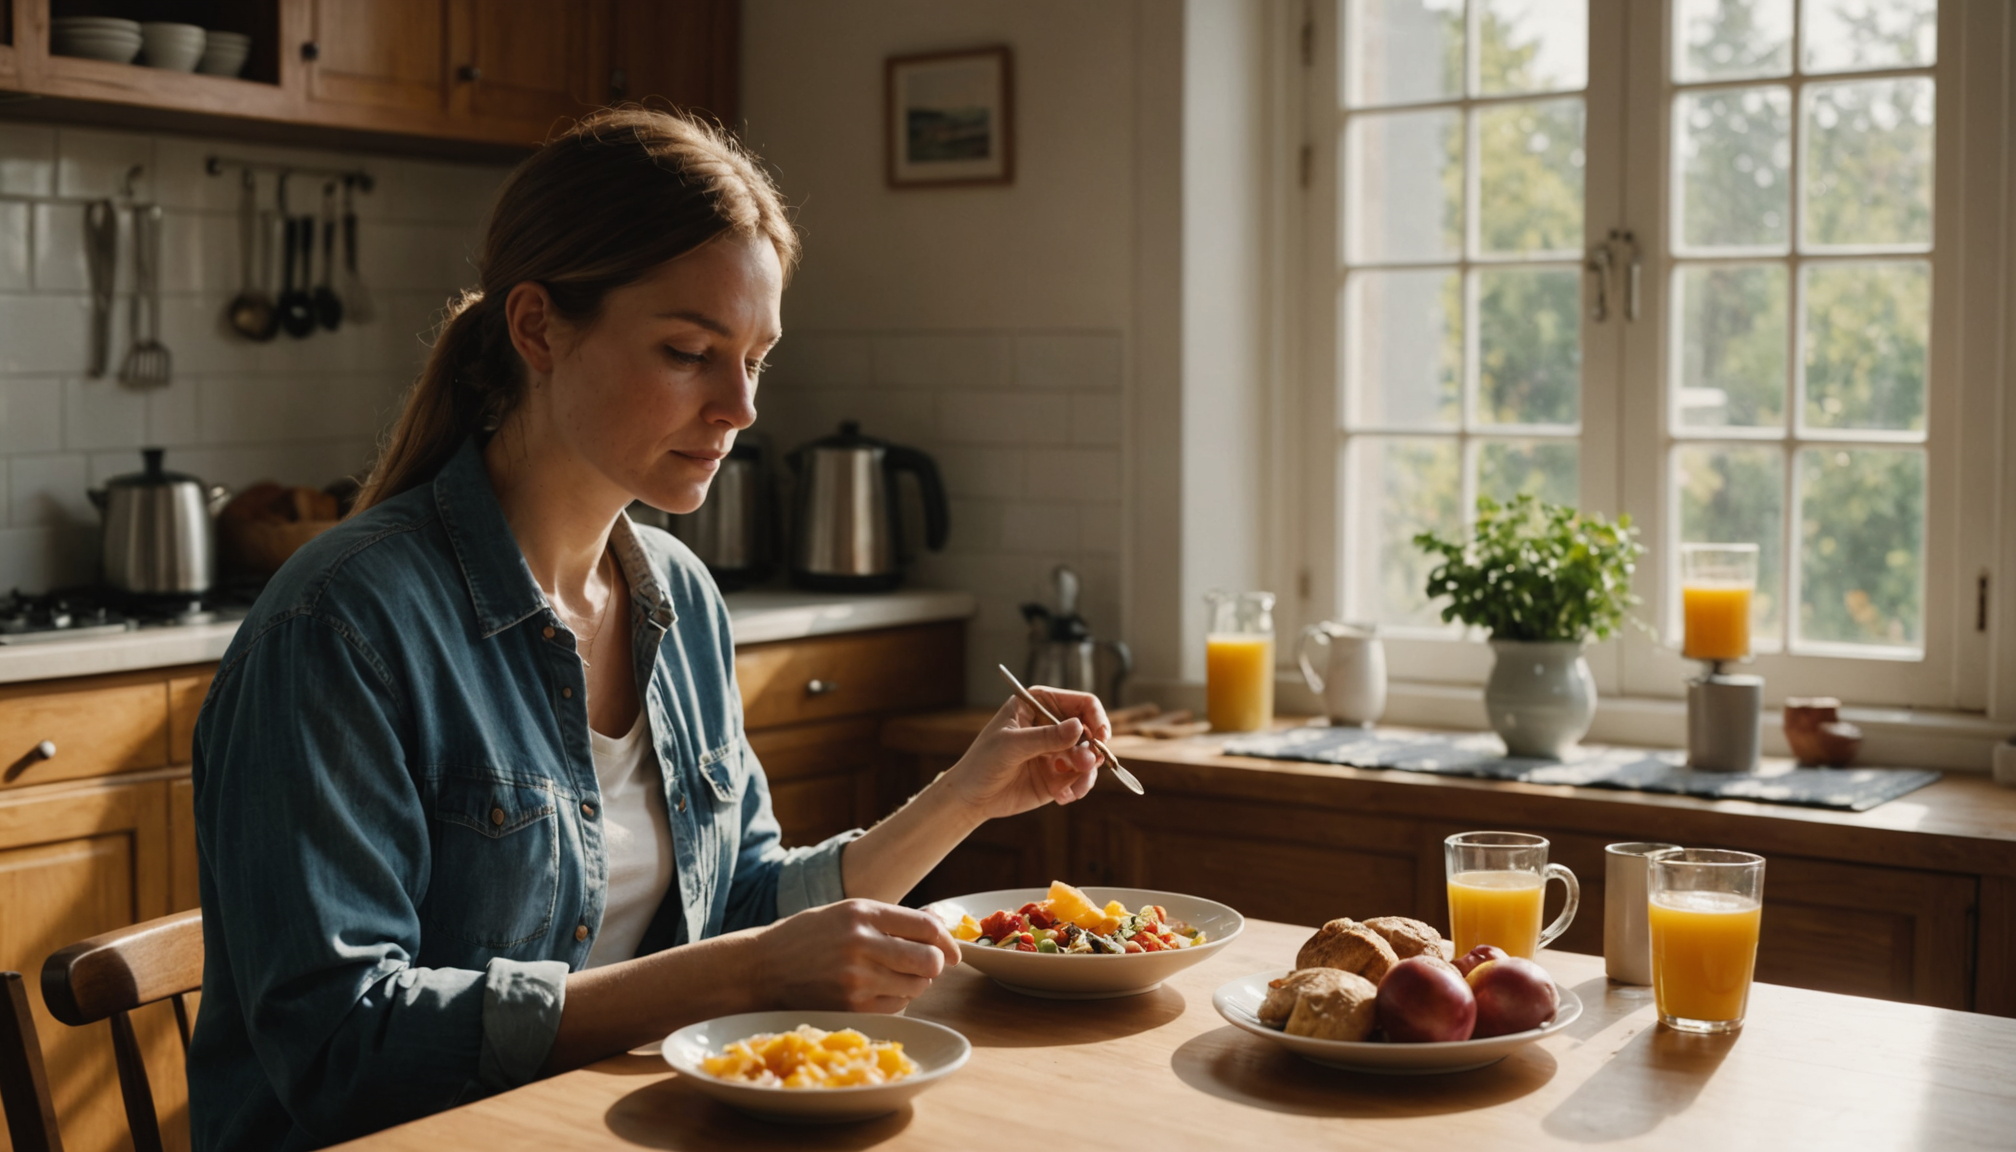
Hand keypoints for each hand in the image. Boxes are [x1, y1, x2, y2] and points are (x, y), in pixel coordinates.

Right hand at [749, 899, 959, 1013]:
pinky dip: (896, 1001)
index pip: (927, 927)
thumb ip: (891, 919)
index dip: (948, 941)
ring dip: (914, 984)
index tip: (953, 952)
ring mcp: (856, 978)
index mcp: (862, 912)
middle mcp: (861, 943)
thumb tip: (939, 927)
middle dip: (934, 965)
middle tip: (924, 966)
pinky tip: (877, 991)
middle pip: (929, 960)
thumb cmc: (808, 937)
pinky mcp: (850, 1007)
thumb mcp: (847, 913)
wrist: (761, 968)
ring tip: (892, 977)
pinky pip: (897, 1008)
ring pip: (916, 987)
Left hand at [939, 688, 1109, 821]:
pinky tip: (1061, 797)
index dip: (1097, 718)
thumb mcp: (1012, 745)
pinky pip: (1082, 779)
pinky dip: (1077, 788)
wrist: (971, 797)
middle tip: (1084, 765)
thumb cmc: (983, 761)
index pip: (1082, 704)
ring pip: (1091, 758)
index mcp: (1040, 704)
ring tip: (1070, 790)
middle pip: (1092, 731)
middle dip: (1093, 750)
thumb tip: (1078, 727)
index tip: (1101, 737)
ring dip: (1087, 774)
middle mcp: (1053, 725)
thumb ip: (1045, 737)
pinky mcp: (1059, 775)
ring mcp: (1058, 751)